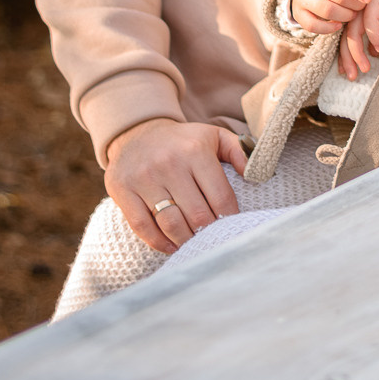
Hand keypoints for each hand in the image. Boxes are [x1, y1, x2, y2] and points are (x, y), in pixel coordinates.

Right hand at [103, 118, 249, 253]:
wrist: (137, 133)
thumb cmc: (182, 141)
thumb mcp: (213, 136)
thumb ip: (239, 151)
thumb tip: (255, 175)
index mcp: (195, 151)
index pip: (220, 197)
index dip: (229, 218)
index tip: (232, 226)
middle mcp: (169, 164)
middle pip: (197, 214)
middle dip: (209, 232)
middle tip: (214, 239)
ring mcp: (144, 178)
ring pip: (171, 223)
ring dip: (187, 241)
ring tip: (195, 244)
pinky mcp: (123, 190)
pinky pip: (143, 227)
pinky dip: (159, 243)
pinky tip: (172, 246)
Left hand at [335, 0, 378, 79]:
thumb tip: (373, 52)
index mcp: (356, 16)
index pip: (345, 39)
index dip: (344, 57)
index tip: (346, 72)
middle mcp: (356, 11)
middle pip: (345, 38)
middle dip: (348, 59)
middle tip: (352, 77)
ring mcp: (363, 5)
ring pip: (354, 32)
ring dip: (357, 52)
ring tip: (365, 68)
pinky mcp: (373, 1)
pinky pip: (369, 22)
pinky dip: (374, 36)